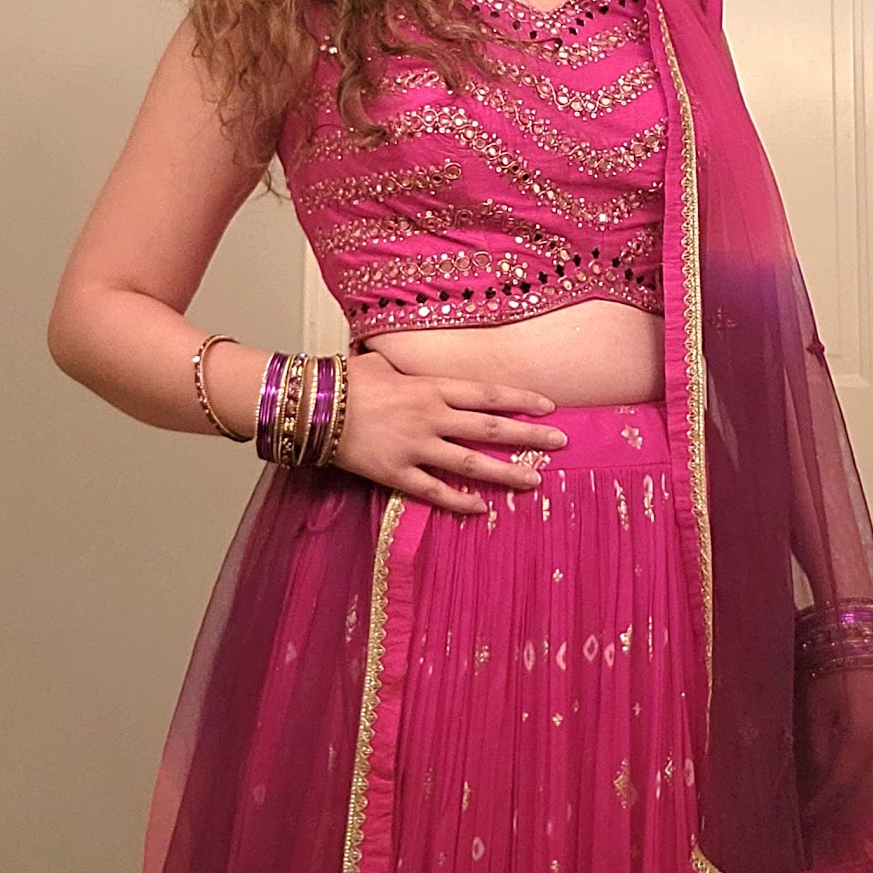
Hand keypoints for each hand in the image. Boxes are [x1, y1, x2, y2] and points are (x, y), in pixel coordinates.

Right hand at [331, 348, 565, 516]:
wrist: (312, 407)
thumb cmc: (345, 380)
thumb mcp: (382, 363)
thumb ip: (407, 369)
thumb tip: (410, 363)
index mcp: (431, 387)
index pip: (488, 394)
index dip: (522, 400)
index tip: (549, 407)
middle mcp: (431, 416)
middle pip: (491, 428)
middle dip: (529, 436)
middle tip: (560, 443)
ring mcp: (416, 447)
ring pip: (471, 463)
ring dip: (505, 472)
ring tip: (534, 481)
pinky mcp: (397, 473)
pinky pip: (435, 491)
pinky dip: (459, 502)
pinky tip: (481, 509)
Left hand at [797, 666, 872, 836]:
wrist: (854, 637)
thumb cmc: (829, 663)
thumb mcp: (813, 706)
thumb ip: (818, 748)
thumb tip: (813, 785)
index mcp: (863, 732)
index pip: (842, 785)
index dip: (824, 808)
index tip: (807, 822)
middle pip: (866, 793)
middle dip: (842, 816)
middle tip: (820, 833)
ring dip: (857, 808)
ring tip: (834, 821)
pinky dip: (868, 790)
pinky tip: (852, 797)